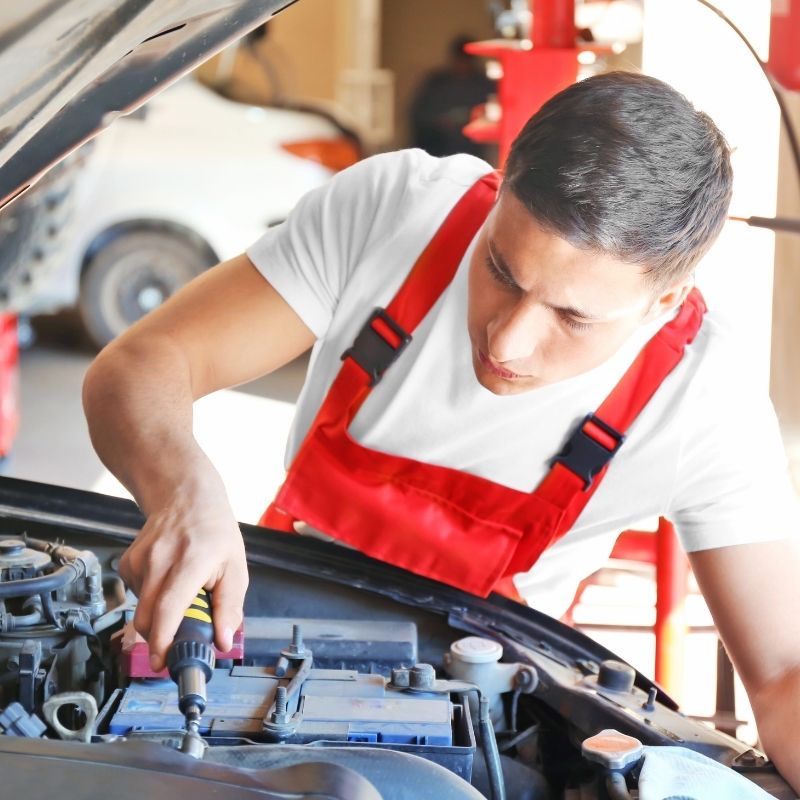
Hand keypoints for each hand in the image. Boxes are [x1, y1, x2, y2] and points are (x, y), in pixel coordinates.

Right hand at [118, 482, 247, 671]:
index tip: (163, 662)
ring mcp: (139, 560)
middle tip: (179, 643)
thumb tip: (223, 642)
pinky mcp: (127, 562)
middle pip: (146, 617)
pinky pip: (135, 596)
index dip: (163, 639)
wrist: (186, 497)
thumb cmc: (215, 533)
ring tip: (181, 597)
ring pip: (139, 609)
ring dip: (158, 617)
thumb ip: (230, 606)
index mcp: (190, 561)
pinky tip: (166, 582)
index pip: (168, 607)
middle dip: (159, 639)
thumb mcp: (235, 567)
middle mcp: (160, 560)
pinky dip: (150, 600)